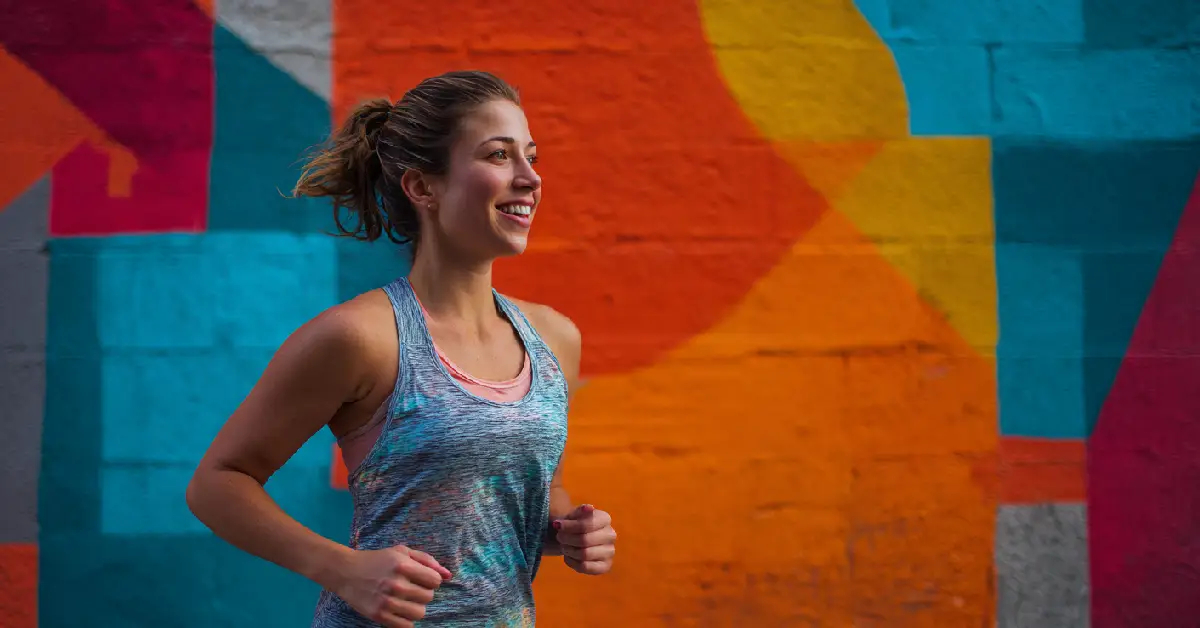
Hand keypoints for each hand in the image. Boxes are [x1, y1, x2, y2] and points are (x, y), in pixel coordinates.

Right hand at [333, 545, 452, 626]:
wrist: (346, 572)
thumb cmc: (377, 560)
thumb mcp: (402, 552)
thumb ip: (427, 561)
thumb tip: (448, 575)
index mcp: (402, 566)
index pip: (435, 580)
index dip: (431, 580)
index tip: (422, 579)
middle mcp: (396, 584)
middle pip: (428, 597)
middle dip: (424, 593)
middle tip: (412, 589)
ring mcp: (387, 601)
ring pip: (420, 613)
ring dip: (416, 607)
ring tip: (407, 601)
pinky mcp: (379, 615)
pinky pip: (406, 626)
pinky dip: (406, 620)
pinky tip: (400, 610)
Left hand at [553, 504, 615, 574]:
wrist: (576, 537)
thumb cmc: (574, 524)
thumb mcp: (574, 514)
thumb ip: (580, 511)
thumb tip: (588, 508)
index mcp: (605, 519)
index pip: (586, 524)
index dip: (569, 526)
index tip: (557, 525)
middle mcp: (611, 535)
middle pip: (584, 540)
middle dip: (567, 539)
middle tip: (559, 537)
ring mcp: (610, 552)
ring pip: (584, 555)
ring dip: (569, 551)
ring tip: (564, 546)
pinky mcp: (605, 566)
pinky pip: (585, 567)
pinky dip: (573, 563)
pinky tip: (569, 557)